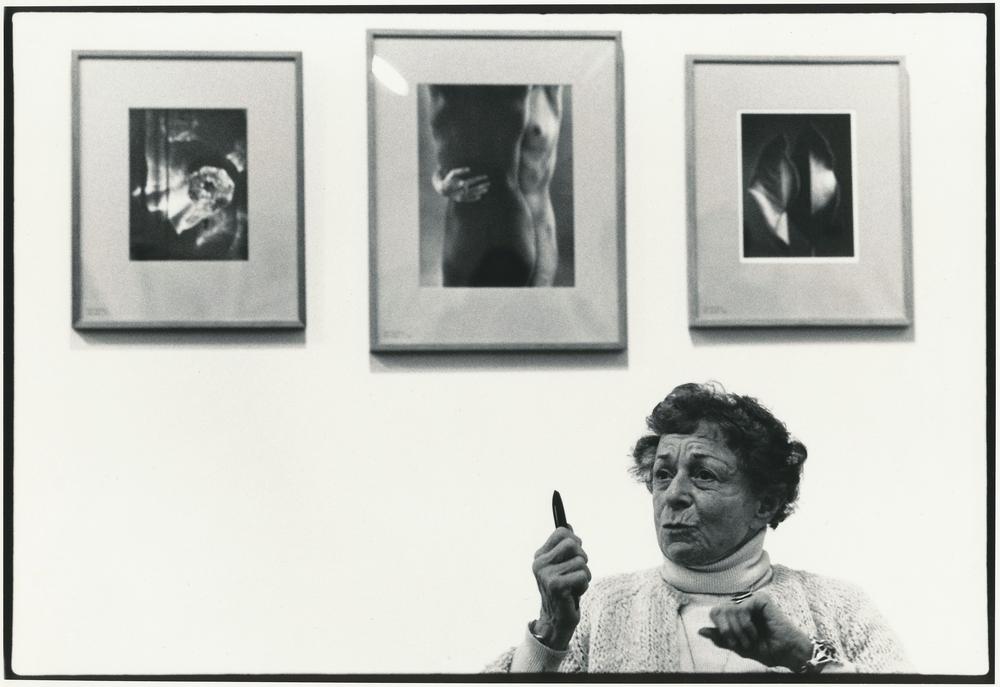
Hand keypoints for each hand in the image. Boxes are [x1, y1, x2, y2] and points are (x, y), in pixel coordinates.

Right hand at [433, 167, 489, 202]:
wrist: (441, 190)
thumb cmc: (448, 180)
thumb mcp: (452, 173)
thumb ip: (460, 171)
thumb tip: (469, 169)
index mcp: (459, 184)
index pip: (471, 181)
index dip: (479, 179)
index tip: (485, 176)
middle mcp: (461, 191)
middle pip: (473, 189)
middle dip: (481, 186)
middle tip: (489, 183)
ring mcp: (461, 196)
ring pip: (472, 194)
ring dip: (480, 192)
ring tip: (487, 189)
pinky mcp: (460, 200)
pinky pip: (468, 199)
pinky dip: (473, 198)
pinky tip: (480, 197)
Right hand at [531, 527, 590, 649]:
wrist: (556, 621)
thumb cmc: (563, 591)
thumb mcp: (562, 566)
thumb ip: (563, 546)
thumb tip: (568, 525)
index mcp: (540, 556)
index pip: (562, 532)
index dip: (575, 540)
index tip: (574, 554)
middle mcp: (540, 563)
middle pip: (573, 543)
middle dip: (581, 558)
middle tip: (575, 573)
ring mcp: (546, 574)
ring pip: (581, 562)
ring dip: (584, 575)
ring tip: (574, 586)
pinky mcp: (556, 586)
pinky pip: (583, 575)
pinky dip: (584, 586)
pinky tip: (574, 594)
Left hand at [698, 592, 813, 670]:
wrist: (785, 653)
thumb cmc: (765, 649)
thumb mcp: (737, 646)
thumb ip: (720, 638)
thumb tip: (700, 631)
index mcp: (736, 614)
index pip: (715, 612)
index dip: (719, 629)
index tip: (732, 643)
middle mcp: (743, 604)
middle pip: (719, 610)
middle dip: (727, 631)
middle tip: (740, 644)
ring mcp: (752, 600)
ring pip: (729, 610)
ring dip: (738, 631)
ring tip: (750, 640)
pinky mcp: (761, 599)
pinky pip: (741, 608)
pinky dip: (746, 625)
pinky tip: (756, 632)